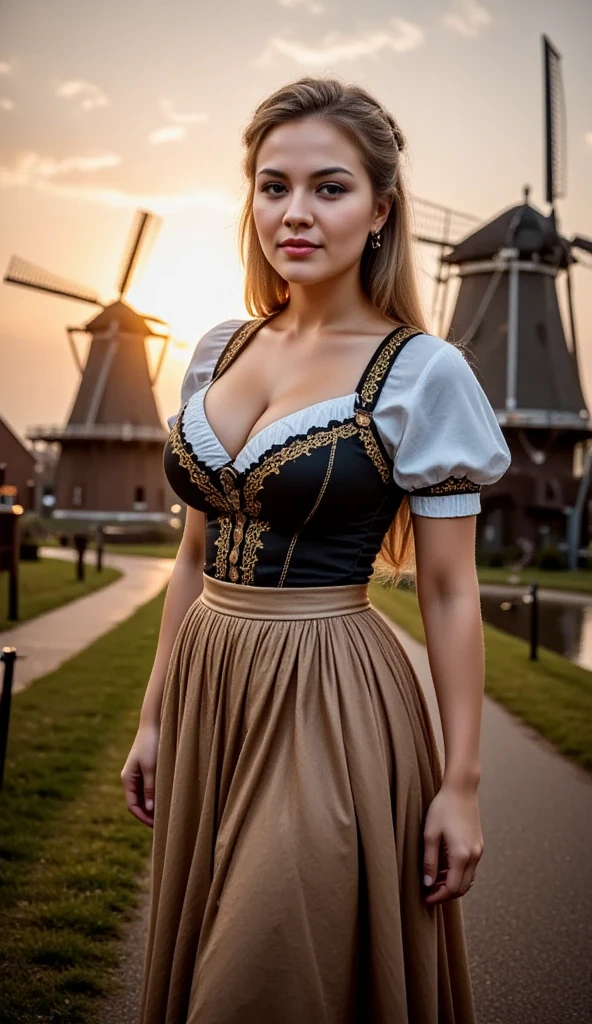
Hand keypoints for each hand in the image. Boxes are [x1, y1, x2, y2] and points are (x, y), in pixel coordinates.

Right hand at [120, 721, 159, 827]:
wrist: (153, 723)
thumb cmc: (152, 744)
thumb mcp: (151, 767)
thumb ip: (150, 788)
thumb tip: (150, 809)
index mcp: (128, 779)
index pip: (132, 805)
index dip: (143, 818)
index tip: (156, 826)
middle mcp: (131, 778)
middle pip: (138, 802)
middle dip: (149, 814)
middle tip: (164, 823)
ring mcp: (139, 773)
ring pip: (145, 795)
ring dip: (154, 805)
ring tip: (168, 813)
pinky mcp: (147, 768)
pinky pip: (150, 787)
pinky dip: (156, 794)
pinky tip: (168, 797)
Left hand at [422, 784, 482, 903]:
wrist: (461, 789)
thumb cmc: (442, 809)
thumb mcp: (430, 835)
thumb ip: (429, 861)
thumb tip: (428, 883)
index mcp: (461, 855)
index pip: (453, 888)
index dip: (438, 896)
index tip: (425, 897)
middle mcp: (474, 856)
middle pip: (462, 888)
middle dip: (446, 893)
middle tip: (428, 891)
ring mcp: (478, 851)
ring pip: (468, 879)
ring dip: (452, 884)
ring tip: (434, 878)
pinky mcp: (478, 845)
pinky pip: (470, 868)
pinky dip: (458, 873)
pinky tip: (444, 866)